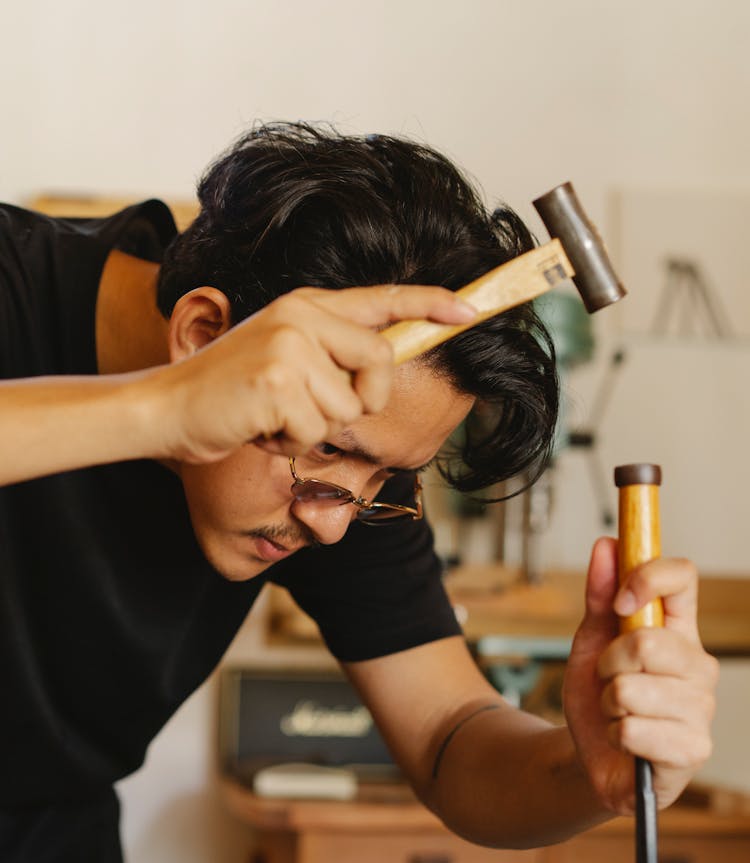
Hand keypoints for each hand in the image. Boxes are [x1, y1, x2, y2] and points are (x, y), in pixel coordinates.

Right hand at [149, 284, 476, 462]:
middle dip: (365, 400)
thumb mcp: (282, 355)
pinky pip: (316, 432)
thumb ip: (329, 353)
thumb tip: (381, 370)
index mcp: (307, 305)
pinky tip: (261, 428)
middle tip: (321, 409)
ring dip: (315, 428)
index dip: (431, 303)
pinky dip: (291, 444)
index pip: (383, 297)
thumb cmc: (232, 393)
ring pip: (349, 408)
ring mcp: (289, 345)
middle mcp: (302, 316)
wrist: (169, 407)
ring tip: (275, 416)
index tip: (469, 310)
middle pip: (381, 363)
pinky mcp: (277, 381)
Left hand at [562, 537, 717, 814]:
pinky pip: (632, 730)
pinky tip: (625, 741)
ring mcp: (701, 708)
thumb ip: (599, 597)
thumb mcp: (591, 643)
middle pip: (647, 641)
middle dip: (608, 663)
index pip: (683, 578)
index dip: (646, 578)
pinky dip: (613, 735)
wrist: (594, 759)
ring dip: (607, 703)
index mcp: (680, 630)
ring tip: (618, 713)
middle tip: (608, 679)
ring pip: (631, 689)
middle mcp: (699, 665)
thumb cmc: (600, 698)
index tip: (618, 603)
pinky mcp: (693, 749)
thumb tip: (606, 546)